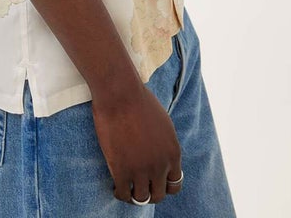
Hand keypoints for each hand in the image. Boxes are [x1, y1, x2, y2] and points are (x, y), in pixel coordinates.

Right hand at [91, 84, 183, 204]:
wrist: (120, 93)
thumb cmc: (139, 101)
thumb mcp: (163, 124)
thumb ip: (165, 144)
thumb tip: (161, 155)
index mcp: (173, 153)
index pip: (175, 185)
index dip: (163, 185)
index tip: (153, 181)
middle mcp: (160, 165)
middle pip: (158, 195)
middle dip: (148, 192)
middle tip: (138, 186)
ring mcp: (141, 170)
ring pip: (141, 198)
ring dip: (133, 195)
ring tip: (125, 187)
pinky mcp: (121, 170)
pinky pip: (123, 193)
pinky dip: (119, 193)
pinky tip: (115, 187)